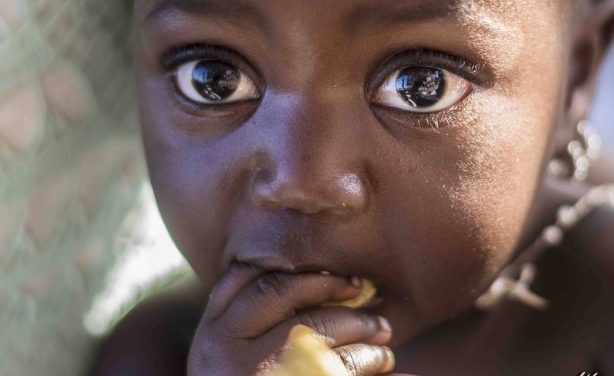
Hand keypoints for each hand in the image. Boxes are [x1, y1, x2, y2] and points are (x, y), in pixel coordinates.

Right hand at [187, 265, 395, 375]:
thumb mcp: (227, 363)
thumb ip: (246, 324)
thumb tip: (317, 278)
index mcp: (208, 340)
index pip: (244, 279)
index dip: (291, 269)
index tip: (329, 273)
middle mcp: (222, 355)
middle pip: (281, 292)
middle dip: (328, 285)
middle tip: (360, 290)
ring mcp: (257, 375)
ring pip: (316, 325)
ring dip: (359, 323)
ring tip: (382, 332)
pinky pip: (340, 366)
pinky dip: (369, 357)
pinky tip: (385, 362)